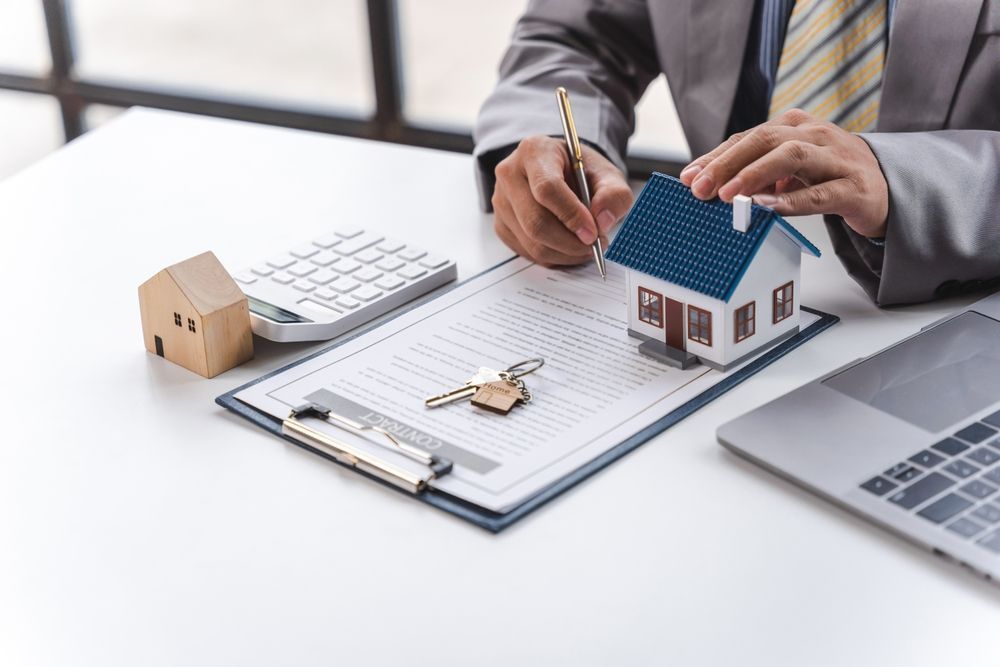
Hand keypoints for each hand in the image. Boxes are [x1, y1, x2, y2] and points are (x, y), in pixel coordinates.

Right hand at [492, 135, 632, 264]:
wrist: (560, 173)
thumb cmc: (580, 171)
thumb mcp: (606, 174)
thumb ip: (614, 194)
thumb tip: (603, 221)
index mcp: (534, 152)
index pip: (547, 188)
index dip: (571, 215)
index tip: (593, 233)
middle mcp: (510, 174)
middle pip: (536, 221)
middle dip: (570, 242)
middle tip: (595, 245)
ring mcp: (501, 202)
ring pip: (532, 242)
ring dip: (565, 254)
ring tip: (586, 246)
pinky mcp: (501, 225)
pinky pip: (528, 252)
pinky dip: (554, 257)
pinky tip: (569, 248)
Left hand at [679, 109, 888, 237]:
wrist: (886, 189)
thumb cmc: (829, 176)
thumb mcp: (788, 171)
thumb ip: (753, 174)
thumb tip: (706, 185)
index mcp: (794, 126)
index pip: (748, 138)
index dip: (715, 157)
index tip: (688, 177)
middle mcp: (815, 135)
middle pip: (765, 140)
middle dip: (728, 163)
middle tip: (700, 188)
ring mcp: (838, 158)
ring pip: (792, 157)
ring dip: (755, 175)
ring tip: (728, 195)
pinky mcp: (855, 187)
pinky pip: (821, 192)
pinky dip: (792, 200)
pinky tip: (768, 207)